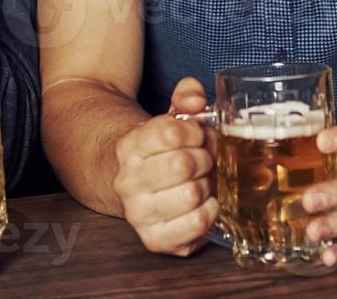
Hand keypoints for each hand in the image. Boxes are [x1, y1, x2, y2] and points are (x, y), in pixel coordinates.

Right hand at [112, 77, 218, 255]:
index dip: (196, 131)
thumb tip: (196, 100)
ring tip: (202, 181)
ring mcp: (138, 213)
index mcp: (129, 147)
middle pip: (184, 164)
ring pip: (192, 194)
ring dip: (207, 185)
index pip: (172, 132)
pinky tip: (205, 203)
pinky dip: (209, 212)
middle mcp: (127, 182)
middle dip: (204, 159)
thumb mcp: (172, 117)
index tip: (197, 135)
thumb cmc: (164, 151)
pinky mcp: (154, 240)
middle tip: (203, 160)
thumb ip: (187, 96)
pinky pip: (195, 225)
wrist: (139, 186)